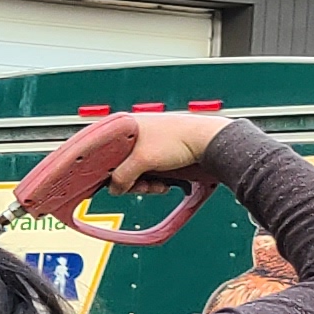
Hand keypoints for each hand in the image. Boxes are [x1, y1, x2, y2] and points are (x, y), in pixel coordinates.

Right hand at [109, 105, 231, 179]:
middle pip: (120, 165)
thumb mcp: (142, 160)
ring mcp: (148, 143)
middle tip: (140, 185)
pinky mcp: (159, 152)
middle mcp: (135, 133)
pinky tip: (163, 183)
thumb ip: (121, 177)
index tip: (111, 181)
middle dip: (131, 180)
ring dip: (145, 183)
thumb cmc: (180, 139)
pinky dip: (154, 180)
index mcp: (126, 125)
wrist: (209, 142)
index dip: (105, 169)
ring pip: (135, 170)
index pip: (104, 151)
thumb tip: (114, 188)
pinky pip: (148, 171)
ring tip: (156, 185)